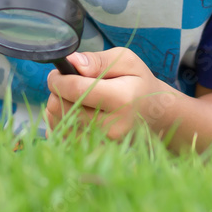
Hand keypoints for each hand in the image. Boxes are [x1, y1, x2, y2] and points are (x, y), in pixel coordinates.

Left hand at [45, 48, 181, 140]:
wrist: (155, 115)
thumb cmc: (138, 83)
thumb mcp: (126, 61)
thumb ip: (98, 60)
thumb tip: (72, 61)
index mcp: (122, 99)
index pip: (76, 90)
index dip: (59, 79)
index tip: (56, 73)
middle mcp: (112, 126)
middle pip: (63, 108)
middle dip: (57, 92)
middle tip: (66, 83)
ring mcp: (104, 143)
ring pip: (59, 124)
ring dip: (58, 107)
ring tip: (72, 97)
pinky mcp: (96, 152)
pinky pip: (63, 137)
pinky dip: (62, 123)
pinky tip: (74, 113)